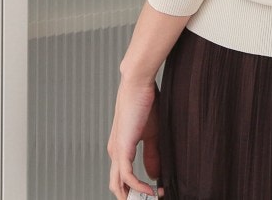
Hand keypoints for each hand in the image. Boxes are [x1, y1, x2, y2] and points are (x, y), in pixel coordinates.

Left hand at [107, 76, 163, 198]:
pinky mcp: (121, 149)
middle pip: (117, 186)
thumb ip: (152, 154)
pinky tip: (150, 190)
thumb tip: (154, 176)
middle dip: (132, 197)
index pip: (123, 177)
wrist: (138, 83)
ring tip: (151, 199)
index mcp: (120, 148)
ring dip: (134, 196)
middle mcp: (115, 152)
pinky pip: (127, 177)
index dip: (138, 189)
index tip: (156, 193)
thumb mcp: (152, 133)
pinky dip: (138, 187)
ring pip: (118, 185)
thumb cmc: (146, 102)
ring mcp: (116, 152)